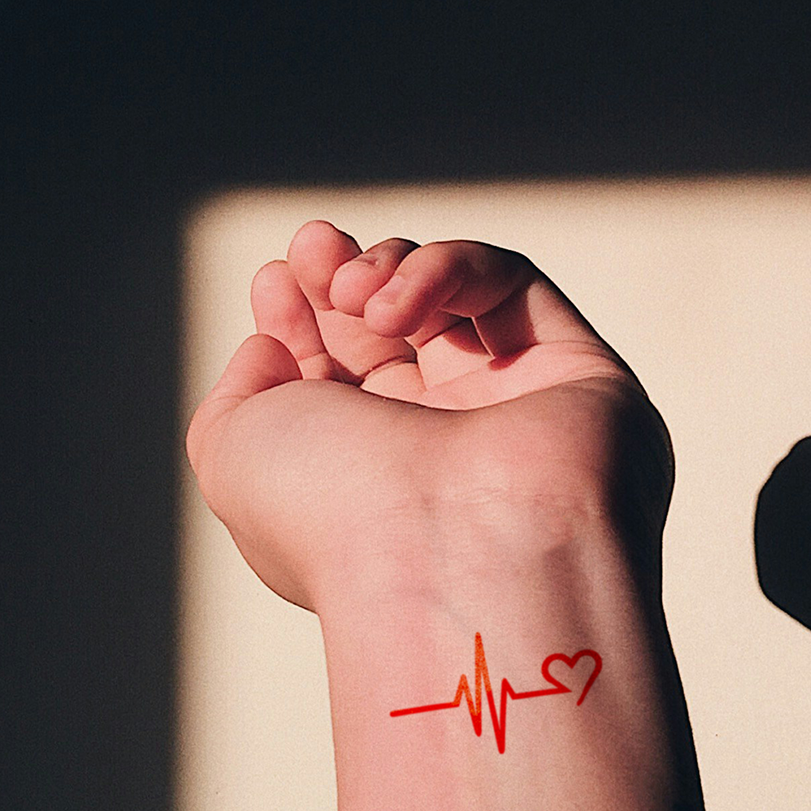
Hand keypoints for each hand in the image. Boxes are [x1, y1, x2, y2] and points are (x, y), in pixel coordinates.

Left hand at [186, 221, 670, 612]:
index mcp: (365, 479)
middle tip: (313, 249)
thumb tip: (280, 343)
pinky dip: (448, 269)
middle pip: (395, 328)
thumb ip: (243, 388)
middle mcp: (442, 449)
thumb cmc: (331, 522)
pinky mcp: (579, 378)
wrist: (450, 560)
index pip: (337, 371)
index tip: (273, 283)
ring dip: (391, 267)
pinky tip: (398, 304)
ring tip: (355, 293)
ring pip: (458, 299)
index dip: (299, 314)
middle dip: (345, 273)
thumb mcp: (231, 455)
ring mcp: (511, 413)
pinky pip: (513, 287)